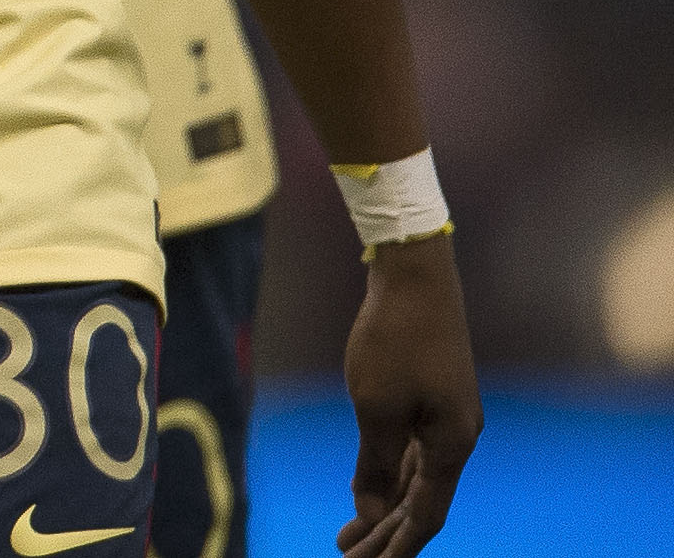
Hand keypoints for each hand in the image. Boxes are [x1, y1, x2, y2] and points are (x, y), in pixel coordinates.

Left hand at [335, 235, 476, 557]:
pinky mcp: (433, 397)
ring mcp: (447, 417)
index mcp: (452, 446)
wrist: (414, 276)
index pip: (425, 516)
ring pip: (416, 477)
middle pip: (421, 501)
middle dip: (385, 533)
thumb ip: (375, 465)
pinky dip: (391, 474)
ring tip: (351, 534)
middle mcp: (458, 437)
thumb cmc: (393, 340)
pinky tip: (371, 488)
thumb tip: (369, 511)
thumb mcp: (375, 408)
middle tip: (346, 555)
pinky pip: (413, 451)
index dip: (396, 546)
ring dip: (385, 505)